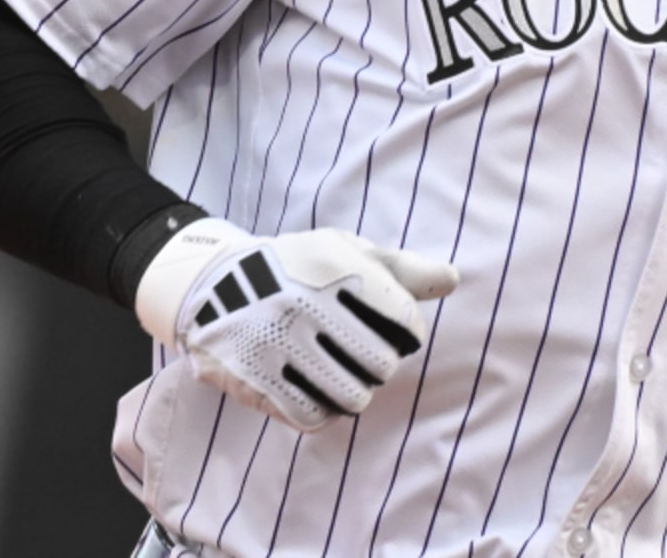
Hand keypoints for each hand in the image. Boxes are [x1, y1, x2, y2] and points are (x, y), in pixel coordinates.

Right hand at [134, 217, 457, 430]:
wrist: (214, 285)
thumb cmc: (298, 268)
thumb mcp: (345, 251)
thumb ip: (402, 269)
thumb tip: (452, 280)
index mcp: (338, 267)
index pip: (405, 322)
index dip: (405, 332)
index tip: (390, 329)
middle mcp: (307, 304)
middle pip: (382, 364)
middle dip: (378, 363)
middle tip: (358, 353)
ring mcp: (279, 342)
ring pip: (352, 396)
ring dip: (352, 389)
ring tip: (337, 372)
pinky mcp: (256, 379)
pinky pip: (313, 416)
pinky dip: (320, 409)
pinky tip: (312, 388)